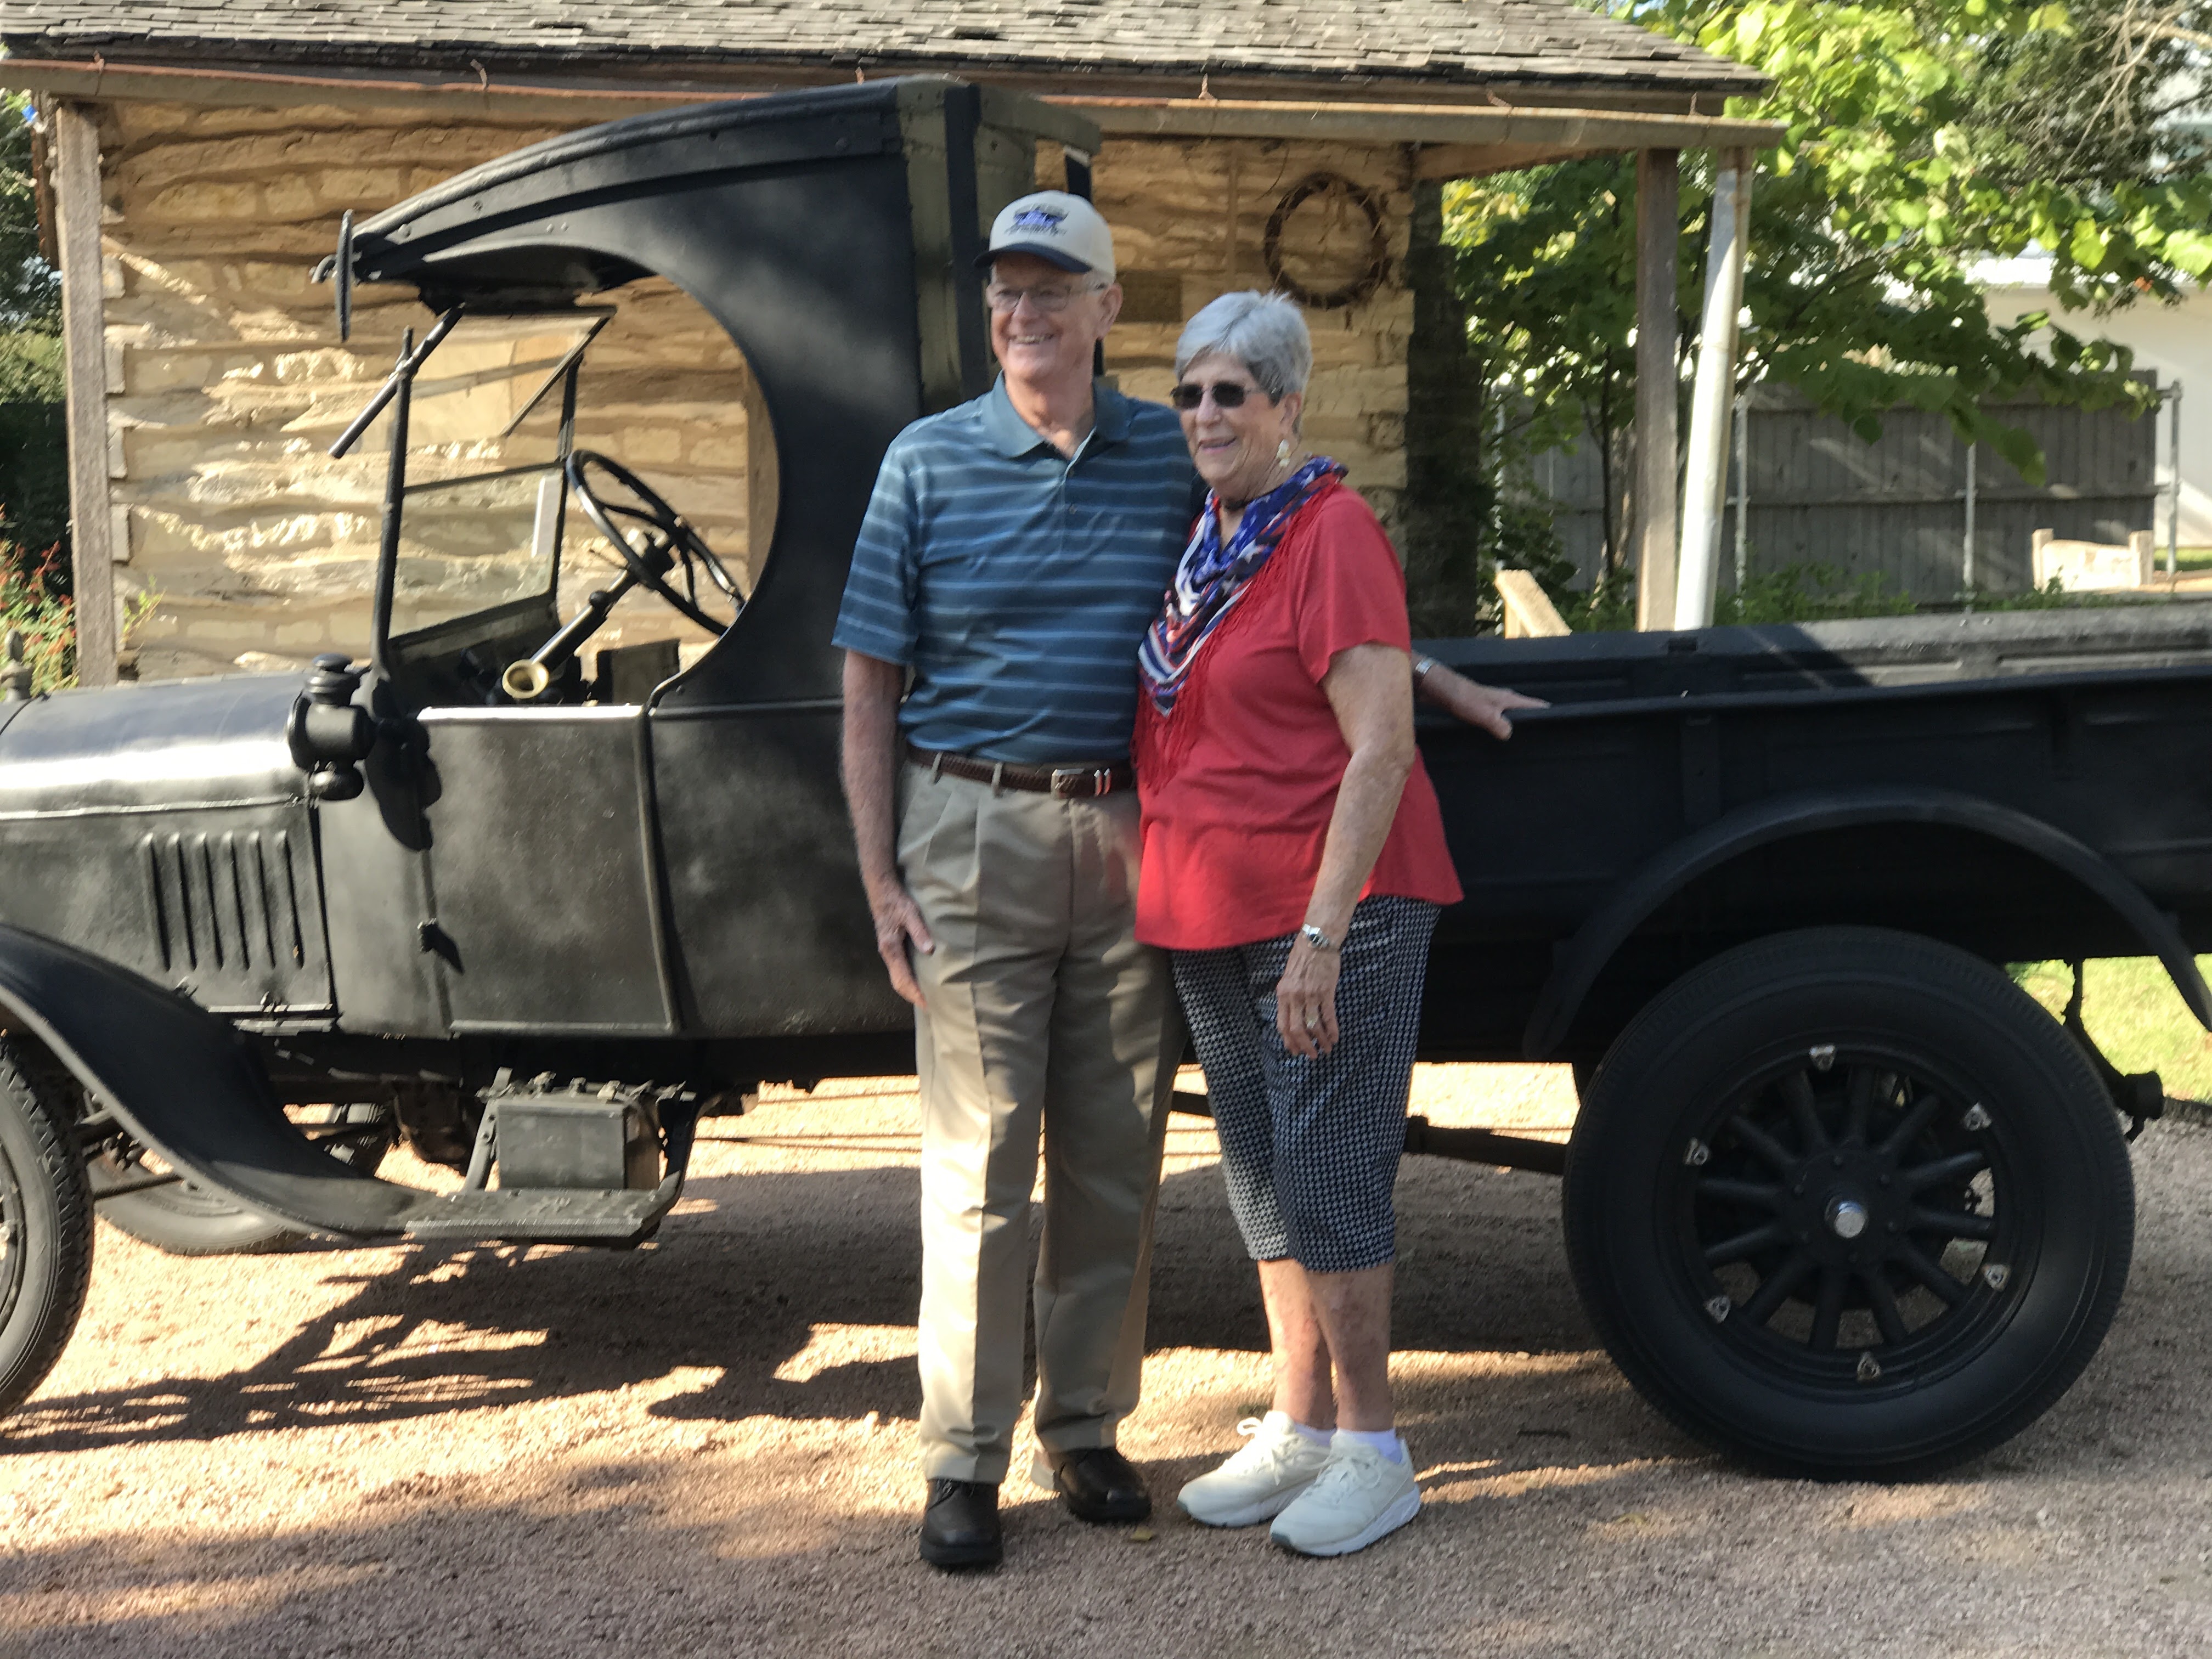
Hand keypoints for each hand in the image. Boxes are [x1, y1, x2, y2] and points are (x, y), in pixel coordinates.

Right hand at [866, 879, 934, 1006]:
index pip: (902, 978)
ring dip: (910, 988)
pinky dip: (908, 979)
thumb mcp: (910, 913)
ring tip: (926, 997)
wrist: (881, 890)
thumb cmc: (896, 901)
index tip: (926, 1003)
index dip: (914, 992)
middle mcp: (887, 953)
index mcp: (891, 948)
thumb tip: (929, 950)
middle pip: (898, 982)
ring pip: (898, 977)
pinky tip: (919, 979)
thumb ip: (919, 931)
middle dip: (912, 995)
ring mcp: (888, 951)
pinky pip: (899, 969)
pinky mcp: (891, 947)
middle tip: (929, 1006)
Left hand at [1276, 937, 1342, 1057]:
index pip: (1282, 1024)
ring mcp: (1310, 994)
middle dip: (1305, 1046)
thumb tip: (1292, 1015)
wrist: (1317, 940)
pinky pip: (1328, 1016)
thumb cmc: (1303, 957)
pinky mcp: (1326, 991)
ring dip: (1321, 1041)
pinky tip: (1335, 1037)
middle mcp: (1294, 996)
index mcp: (1283, 994)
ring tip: (1326, 1049)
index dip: (1289, 1041)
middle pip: (1297, 1029)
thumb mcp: (1288, 976)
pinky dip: (1332, 1030)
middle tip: (1311, 1055)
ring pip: (1314, 1026)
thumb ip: (1288, 995)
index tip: (1295, 1051)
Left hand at [1431, 676, 1546, 739]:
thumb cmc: (1464, 698)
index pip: (1535, 706)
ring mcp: (1493, 704)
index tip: (1558, 726)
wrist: (1441, 690)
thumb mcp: (1486, 715)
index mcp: (1510, 699)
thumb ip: (1500, 726)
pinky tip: (1497, 740)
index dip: (1547, 714)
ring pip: (1511, 717)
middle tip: (1541, 741)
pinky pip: (1497, 720)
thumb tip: (1509, 736)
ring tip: (1522, 744)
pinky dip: (1500, 729)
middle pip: (1525, 712)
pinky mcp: (1481, 709)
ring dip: (1515, 727)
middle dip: (1533, 723)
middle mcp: (1504, 700)